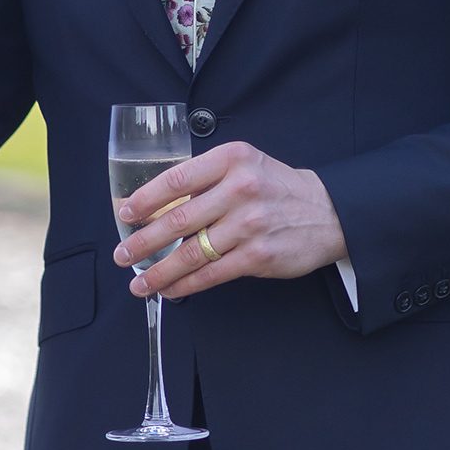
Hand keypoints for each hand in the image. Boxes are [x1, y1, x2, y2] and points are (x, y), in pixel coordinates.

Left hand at [112, 141, 347, 299]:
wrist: (328, 212)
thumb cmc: (276, 187)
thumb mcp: (244, 166)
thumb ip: (206, 179)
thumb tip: (157, 206)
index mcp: (231, 159)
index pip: (177, 179)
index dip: (145, 199)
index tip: (125, 214)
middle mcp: (239, 189)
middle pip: (178, 219)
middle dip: (144, 241)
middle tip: (122, 254)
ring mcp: (249, 224)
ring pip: (192, 252)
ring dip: (159, 271)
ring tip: (139, 283)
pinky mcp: (258, 255)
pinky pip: (212, 273)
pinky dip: (186, 285)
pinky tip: (170, 290)